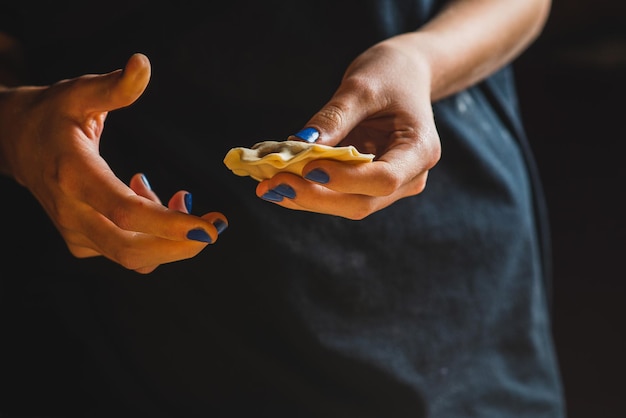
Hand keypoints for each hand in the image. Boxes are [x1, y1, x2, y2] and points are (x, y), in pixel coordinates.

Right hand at [0, 53, 226, 273]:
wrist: (15, 142)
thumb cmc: (53, 114)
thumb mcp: (79, 93)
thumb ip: (115, 86)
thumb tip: (143, 63)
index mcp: (74, 174)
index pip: (125, 212)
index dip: (169, 224)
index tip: (209, 228)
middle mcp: (72, 211)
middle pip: (131, 249)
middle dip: (180, 247)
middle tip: (214, 227)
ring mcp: (75, 231)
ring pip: (132, 257)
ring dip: (170, 238)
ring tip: (182, 197)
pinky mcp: (82, 242)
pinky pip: (126, 251)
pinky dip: (153, 237)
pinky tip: (153, 199)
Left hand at [255, 37, 441, 219]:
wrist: (405, 75)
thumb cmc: (391, 74)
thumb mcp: (362, 86)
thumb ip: (334, 118)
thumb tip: (300, 145)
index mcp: (420, 150)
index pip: (384, 179)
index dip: (344, 179)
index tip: (307, 166)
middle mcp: (410, 177)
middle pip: (362, 203)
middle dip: (316, 197)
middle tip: (274, 184)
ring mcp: (391, 186)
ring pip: (347, 205)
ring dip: (306, 198)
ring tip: (267, 185)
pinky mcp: (368, 185)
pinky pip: (339, 195)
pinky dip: (309, 190)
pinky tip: (279, 183)